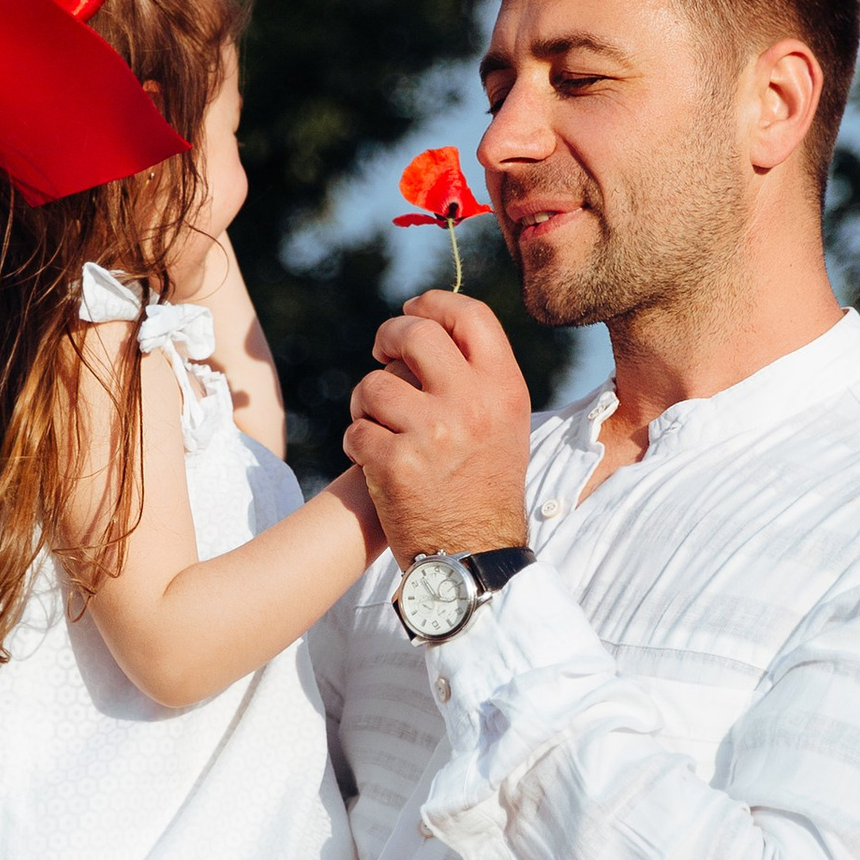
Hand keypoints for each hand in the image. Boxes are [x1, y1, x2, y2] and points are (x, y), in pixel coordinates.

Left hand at [344, 288, 531, 559]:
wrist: (474, 556)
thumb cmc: (485, 487)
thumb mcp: (504, 424)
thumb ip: (477, 375)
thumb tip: (434, 324)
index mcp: (504, 389)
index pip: (470, 316)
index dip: (434, 302)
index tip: (413, 308)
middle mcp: (471, 404)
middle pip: (415, 334)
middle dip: (389, 337)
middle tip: (382, 352)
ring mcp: (432, 433)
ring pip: (373, 385)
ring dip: (366, 402)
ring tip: (379, 423)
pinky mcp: (395, 463)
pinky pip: (356, 430)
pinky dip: (357, 443)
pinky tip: (373, 459)